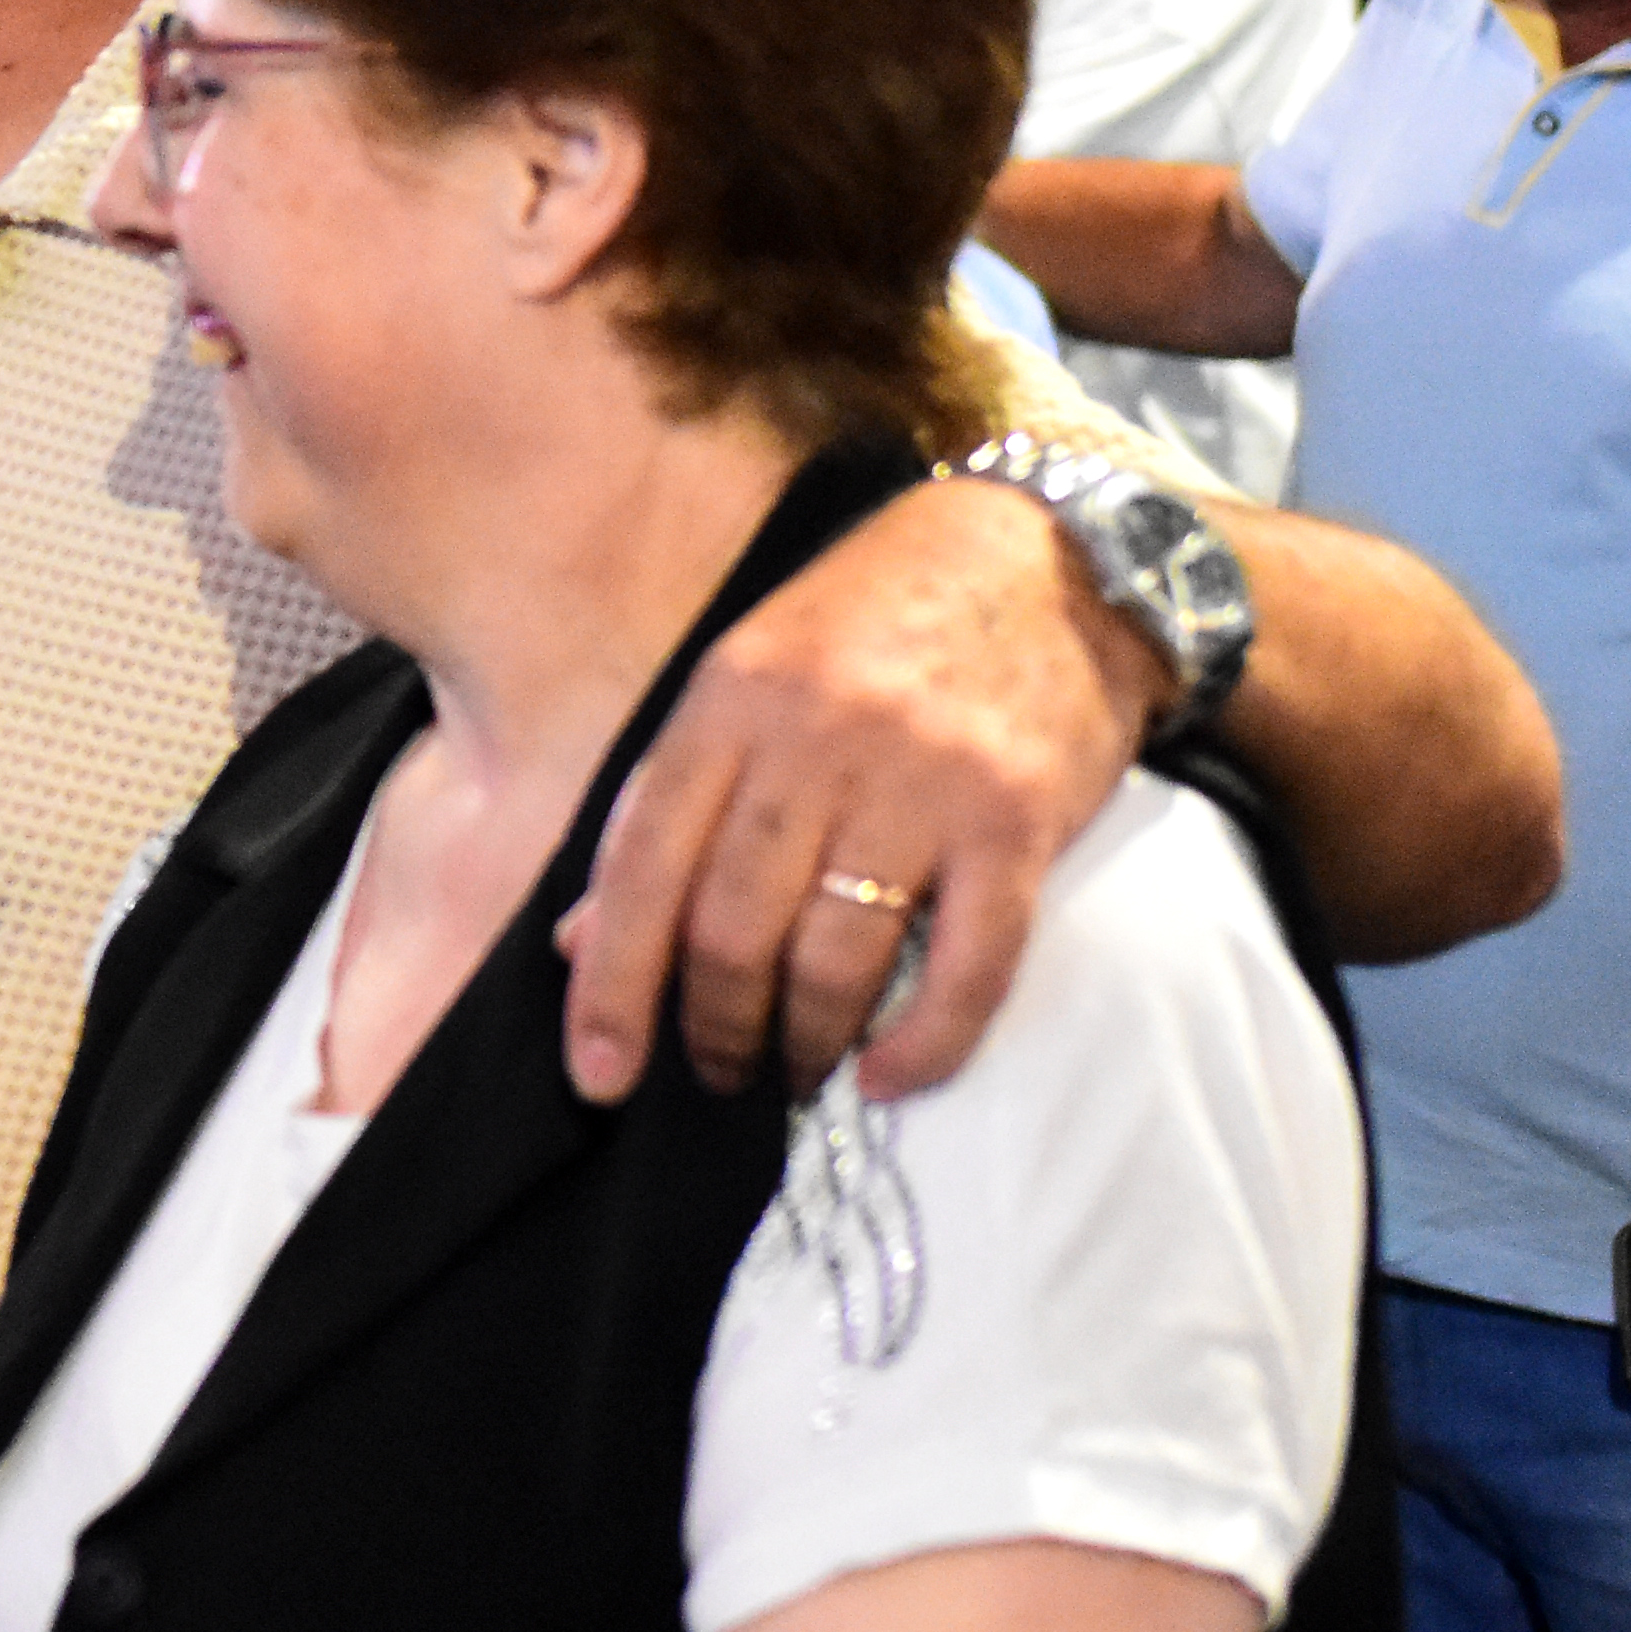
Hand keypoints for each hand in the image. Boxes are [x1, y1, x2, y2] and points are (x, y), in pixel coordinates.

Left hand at [559, 478, 1152, 1104]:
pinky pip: (967, 967)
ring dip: (806, 1041)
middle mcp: (817, 743)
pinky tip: (888, 1076)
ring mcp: (923, 784)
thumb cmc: (874, 625)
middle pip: (733, 927)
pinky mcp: (1016, 823)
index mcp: (729, 703)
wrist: (1049, 555)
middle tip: (718, 1069)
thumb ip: (666, 804)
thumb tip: (581, 941)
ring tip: (797, 1068)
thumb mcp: (744, 680)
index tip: (597, 1073)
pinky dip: (924, 1043)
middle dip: (714, 1026)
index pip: (642, 867)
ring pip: (836, 958)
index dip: (609, 986)